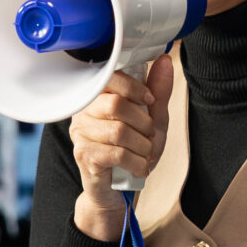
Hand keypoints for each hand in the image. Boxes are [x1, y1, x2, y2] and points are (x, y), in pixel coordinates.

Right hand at [72, 55, 172, 240]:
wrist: (118, 186)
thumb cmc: (132, 147)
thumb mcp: (152, 118)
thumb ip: (158, 91)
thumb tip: (165, 60)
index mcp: (96, 95)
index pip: (110, 77)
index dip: (135, 88)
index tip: (149, 101)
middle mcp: (83, 111)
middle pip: (116, 105)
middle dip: (143, 122)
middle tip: (149, 134)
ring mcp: (80, 134)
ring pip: (119, 132)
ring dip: (143, 145)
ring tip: (145, 152)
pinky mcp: (84, 156)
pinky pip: (117, 154)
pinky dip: (137, 161)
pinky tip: (140, 165)